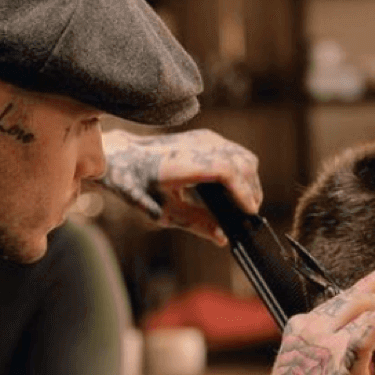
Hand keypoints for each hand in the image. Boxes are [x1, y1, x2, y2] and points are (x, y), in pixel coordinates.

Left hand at [100, 128, 260, 244]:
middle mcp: (198, 145)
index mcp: (185, 163)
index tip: (250, 213)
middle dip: (252, 190)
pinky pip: (235, 152)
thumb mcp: (165, 211)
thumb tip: (222, 238)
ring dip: (250, 180)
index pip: (228, 171)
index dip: (243, 193)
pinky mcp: (206, 137)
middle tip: (248, 214)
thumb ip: (196, 223)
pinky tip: (235, 189)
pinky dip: (242, 170)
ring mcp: (204, 138)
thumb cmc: (139, 185)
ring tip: (245, 203)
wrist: (123, 155)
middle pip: (243, 164)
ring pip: (243, 156)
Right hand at [253, 269, 374, 374]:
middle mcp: (314, 329)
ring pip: (367, 317)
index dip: (361, 290)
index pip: (336, 301)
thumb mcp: (296, 363)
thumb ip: (318, 349)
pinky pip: (364, 340)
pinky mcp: (346, 367)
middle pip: (354, 302)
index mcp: (300, 327)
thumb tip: (345, 346)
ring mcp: (330, 346)